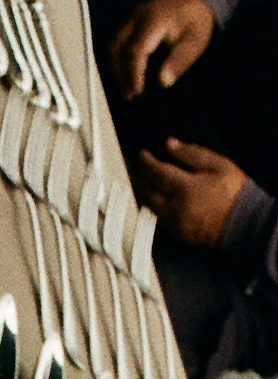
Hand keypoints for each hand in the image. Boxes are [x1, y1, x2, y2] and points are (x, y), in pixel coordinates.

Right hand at [111, 0, 214, 96]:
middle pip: (116, 48)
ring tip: (127, 89)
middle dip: (120, 74)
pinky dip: (117, 62)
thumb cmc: (193, 21)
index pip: (135, 50)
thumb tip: (163, 82)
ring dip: (116, 70)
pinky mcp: (125, 24)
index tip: (136, 92)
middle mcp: (136, 17)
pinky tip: (125, 76)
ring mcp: (128, 19)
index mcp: (154, 20)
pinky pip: (114, 44)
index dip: (132, 73)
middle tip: (129, 95)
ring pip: (111, 47)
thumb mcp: (195, 40)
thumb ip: (180, 60)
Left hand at [133, 138, 247, 247]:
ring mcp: (174, 222)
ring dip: (141, 191)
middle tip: (133, 165)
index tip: (141, 153)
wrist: (244, 223)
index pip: (156, 171)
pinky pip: (156, 217)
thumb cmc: (234, 191)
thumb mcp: (218, 164)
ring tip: (138, 180)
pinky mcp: (176, 233)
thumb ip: (192, 153)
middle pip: (146, 190)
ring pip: (148, 205)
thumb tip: (170, 144)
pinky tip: (150, 198)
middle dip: (138, 176)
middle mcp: (174, 206)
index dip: (146, 161)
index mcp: (185, 187)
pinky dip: (149, 206)